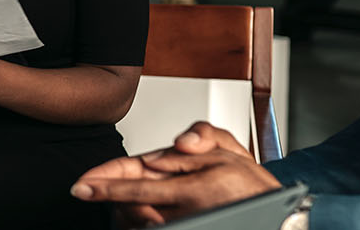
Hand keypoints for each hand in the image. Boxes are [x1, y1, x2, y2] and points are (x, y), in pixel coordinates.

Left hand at [70, 122, 279, 226]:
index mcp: (191, 189)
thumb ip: (201, 139)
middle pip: (130, 205)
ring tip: (129, 198)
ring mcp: (184, 225)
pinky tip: (149, 211)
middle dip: (113, 196)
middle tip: (103, 186)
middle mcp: (184, 213)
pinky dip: (144, 216)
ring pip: (138, 219)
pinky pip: (154, 226)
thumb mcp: (229, 149)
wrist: (278, 220)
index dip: (104, 186)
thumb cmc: (252, 186)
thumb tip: (177, 145)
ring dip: (127, 208)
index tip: (81, 186)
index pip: (135, 187)